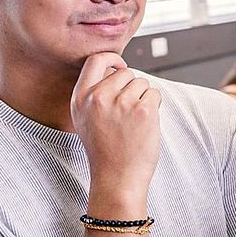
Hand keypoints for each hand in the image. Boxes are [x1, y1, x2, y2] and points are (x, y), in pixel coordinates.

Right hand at [70, 52, 161, 214]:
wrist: (116, 177)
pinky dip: (154, 106)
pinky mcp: (143, 111)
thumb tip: (117, 69)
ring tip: (133, 121)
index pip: (96, 60)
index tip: (121, 67)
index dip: (113, 59)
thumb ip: (94, 93)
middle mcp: (98, 97)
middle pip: (126, 73)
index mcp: (80, 98)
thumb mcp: (85, 118)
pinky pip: (155, 94)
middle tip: (128, 112)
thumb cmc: (105, 149)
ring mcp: (121, 103)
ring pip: (142, 83)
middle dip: (132, 87)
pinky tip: (144, 124)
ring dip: (144, 98)